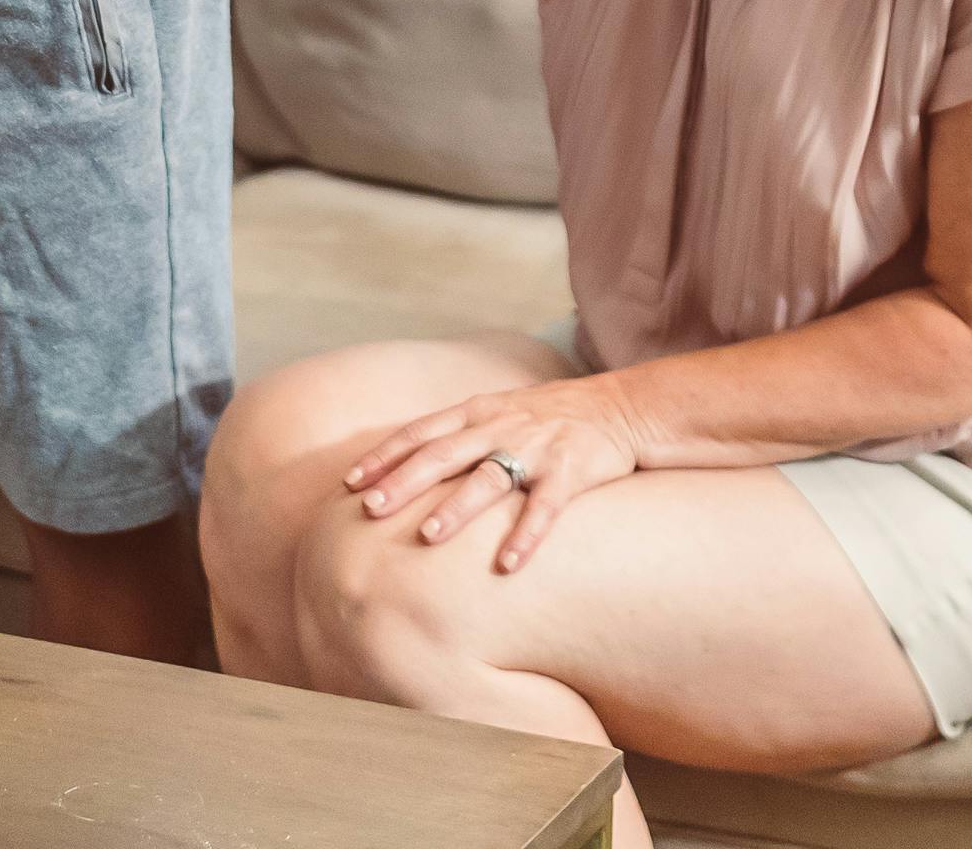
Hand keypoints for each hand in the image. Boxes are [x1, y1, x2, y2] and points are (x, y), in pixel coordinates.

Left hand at [342, 369, 644, 572]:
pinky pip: (546, 506)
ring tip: (427, 535)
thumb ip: (459, 435)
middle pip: (443, 454)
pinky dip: (526, 534)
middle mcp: (500, 426)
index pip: (420, 432)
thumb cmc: (550, 418)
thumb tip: (408, 466)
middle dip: (403, 481)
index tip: (349, 481)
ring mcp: (535, 448)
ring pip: (489, 478)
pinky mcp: (571, 470)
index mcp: (477, 412)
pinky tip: (508, 564)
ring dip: (457, 508)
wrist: (621, 407)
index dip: (384, 455)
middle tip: (369, 509)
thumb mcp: (498, 412)